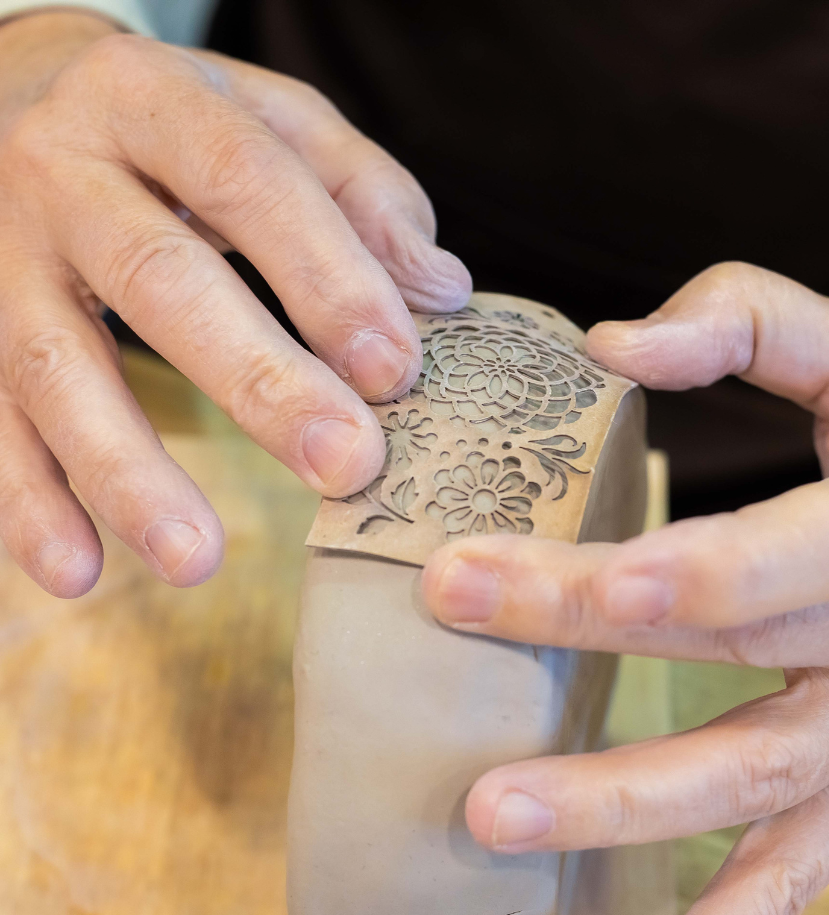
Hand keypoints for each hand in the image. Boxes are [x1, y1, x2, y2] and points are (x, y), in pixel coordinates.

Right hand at [0, 12, 469, 596]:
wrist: (8, 86)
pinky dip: (27, 499)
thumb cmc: (175, 125)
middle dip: (257, 381)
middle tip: (344, 465)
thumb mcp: (272, 119)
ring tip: (198, 560)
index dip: (326, 275)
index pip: (248, 181)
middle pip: (159, 278)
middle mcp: (61, 169)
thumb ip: (363, 194)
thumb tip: (441, 291)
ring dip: (126, 471)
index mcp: (151, 99)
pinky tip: (74, 570)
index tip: (396, 369)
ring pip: (54, 365)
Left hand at [422, 262, 828, 914]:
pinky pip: (788, 882)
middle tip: (449, 611)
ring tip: (490, 817)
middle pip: (729, 648)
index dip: (691, 570)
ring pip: (746, 784)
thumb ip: (752, 319)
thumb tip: (610, 348)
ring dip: (619, 808)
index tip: (578, 568)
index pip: (789, 551)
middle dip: (583, 633)